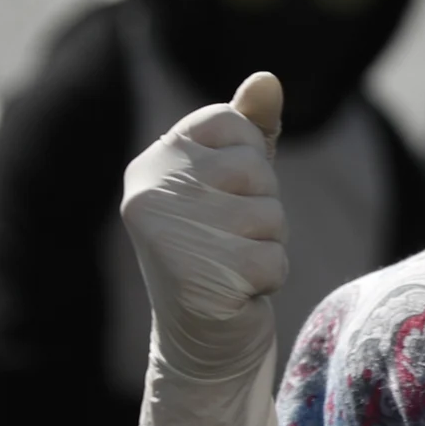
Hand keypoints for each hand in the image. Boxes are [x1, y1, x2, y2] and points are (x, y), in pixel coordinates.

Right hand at [125, 72, 286, 425]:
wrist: (202, 346)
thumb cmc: (223, 256)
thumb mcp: (234, 187)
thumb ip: (250, 132)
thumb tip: (267, 79)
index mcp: (154, 161)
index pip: (235, 124)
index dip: (253, 165)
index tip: (226, 199)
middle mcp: (150, 189)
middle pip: (259, 172)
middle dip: (265, 213)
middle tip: (232, 245)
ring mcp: (170, 233)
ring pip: (270, 216)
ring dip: (268, 248)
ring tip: (233, 269)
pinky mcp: (199, 275)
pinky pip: (274, 259)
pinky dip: (269, 281)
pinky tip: (237, 294)